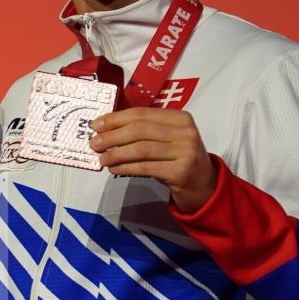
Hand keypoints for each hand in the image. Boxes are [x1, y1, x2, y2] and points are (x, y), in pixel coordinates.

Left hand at [88, 106, 216, 210]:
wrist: (204, 185)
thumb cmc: (178, 159)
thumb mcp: (166, 139)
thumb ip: (143, 131)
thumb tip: (105, 129)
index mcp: (180, 118)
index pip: (142, 114)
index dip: (116, 118)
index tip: (96, 125)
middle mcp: (186, 132)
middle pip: (140, 130)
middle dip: (112, 136)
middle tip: (94, 143)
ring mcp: (186, 152)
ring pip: (141, 149)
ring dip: (116, 154)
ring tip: (102, 159)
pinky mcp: (181, 172)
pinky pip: (146, 167)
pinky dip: (126, 167)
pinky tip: (114, 168)